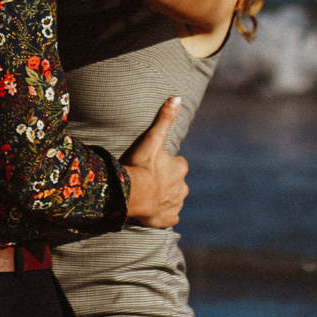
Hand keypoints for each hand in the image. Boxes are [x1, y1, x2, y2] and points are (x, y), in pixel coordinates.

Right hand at [120, 96, 189, 228]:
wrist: (133, 194)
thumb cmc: (142, 165)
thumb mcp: (153, 139)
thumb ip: (165, 118)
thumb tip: (177, 97)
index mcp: (180, 168)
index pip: (177, 163)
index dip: (165, 163)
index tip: (153, 164)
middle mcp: (183, 187)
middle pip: (176, 182)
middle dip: (165, 181)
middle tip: (148, 179)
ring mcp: (176, 204)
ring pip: (173, 198)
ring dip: (163, 197)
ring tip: (147, 194)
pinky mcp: (169, 219)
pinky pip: (168, 216)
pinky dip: (162, 214)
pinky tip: (152, 210)